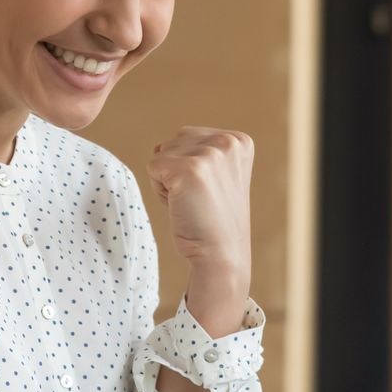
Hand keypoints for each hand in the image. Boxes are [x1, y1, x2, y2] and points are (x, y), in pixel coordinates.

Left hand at [148, 127, 252, 281]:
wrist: (221, 254)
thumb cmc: (213, 219)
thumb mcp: (215, 175)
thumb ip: (194, 151)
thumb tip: (158, 146)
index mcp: (239, 141)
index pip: (190, 137)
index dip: (191, 166)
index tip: (210, 190)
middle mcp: (228, 142)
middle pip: (174, 142)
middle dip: (177, 170)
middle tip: (199, 198)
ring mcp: (209, 154)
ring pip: (162, 154)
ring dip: (168, 181)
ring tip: (192, 202)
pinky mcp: (188, 169)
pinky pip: (153, 168)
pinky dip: (159, 190)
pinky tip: (182, 206)